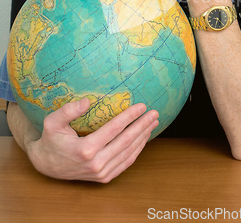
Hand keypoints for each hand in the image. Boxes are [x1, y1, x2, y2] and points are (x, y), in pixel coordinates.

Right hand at [26, 98, 158, 182]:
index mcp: (85, 149)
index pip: (114, 129)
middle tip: (155, 113)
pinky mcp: (104, 178)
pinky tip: (143, 138)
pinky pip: (126, 163)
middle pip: (126, 141)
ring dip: (143, 136)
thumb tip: (87, 101)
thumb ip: (68, 111)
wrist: (47, 165)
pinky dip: (137, 150)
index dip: (130, 116)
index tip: (142, 106)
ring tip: (153, 122)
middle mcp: (96, 164)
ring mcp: (101, 173)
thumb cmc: (51, 140)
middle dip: (142, 125)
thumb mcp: (52, 122)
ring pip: (129, 153)